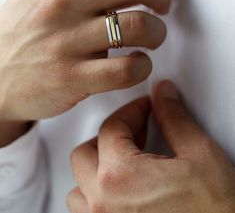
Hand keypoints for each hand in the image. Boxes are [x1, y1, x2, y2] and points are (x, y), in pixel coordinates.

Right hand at [0, 0, 182, 122]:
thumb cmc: (24, 29)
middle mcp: (60, 0)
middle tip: (165, 7)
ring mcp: (65, 40)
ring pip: (140, 26)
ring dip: (159, 33)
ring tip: (152, 39)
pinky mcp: (70, 77)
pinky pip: (128, 69)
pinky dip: (144, 66)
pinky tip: (137, 65)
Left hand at [68, 81, 234, 212]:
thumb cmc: (215, 211)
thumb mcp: (199, 154)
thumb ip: (174, 118)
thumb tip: (163, 95)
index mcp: (120, 177)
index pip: (111, 127)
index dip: (131, 111)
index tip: (145, 108)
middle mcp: (103, 205)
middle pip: (84, 154)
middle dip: (109, 137)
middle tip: (134, 132)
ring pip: (78, 189)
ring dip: (96, 170)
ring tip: (124, 163)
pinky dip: (97, 198)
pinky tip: (123, 192)